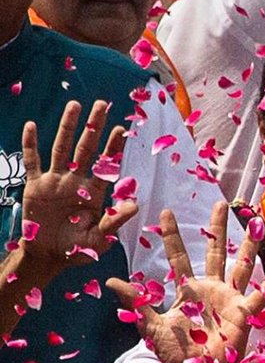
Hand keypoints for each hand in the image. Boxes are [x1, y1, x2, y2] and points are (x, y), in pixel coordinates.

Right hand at [17, 99, 136, 271]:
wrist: (48, 257)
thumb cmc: (77, 250)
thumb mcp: (99, 239)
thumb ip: (115, 222)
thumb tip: (135, 206)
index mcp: (94, 192)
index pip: (106, 164)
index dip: (113, 147)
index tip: (121, 129)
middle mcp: (76, 181)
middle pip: (86, 148)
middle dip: (94, 127)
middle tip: (102, 104)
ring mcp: (55, 181)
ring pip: (61, 147)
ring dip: (67, 126)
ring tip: (74, 105)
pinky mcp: (35, 186)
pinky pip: (32, 162)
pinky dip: (30, 144)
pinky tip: (31, 126)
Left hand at [108, 202, 264, 362]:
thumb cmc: (175, 355)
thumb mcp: (151, 326)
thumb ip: (136, 301)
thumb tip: (111, 281)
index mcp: (188, 291)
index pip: (178, 256)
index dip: (172, 235)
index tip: (166, 212)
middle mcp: (211, 290)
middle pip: (215, 251)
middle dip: (218, 228)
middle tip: (222, 204)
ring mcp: (230, 299)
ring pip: (242, 264)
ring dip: (249, 243)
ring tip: (257, 220)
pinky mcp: (246, 311)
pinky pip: (263, 291)